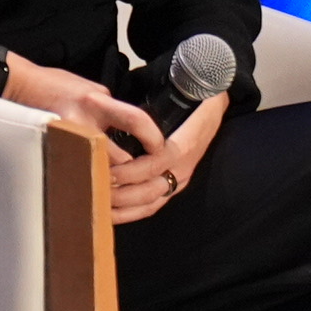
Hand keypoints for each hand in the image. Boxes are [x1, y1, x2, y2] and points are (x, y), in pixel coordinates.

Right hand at [0, 56, 203, 220]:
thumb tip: (132, 133)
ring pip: (97, 174)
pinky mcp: (55, 151)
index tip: (160, 148)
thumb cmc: (58, 85)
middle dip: (134, 174)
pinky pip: (78, 174)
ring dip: (113, 185)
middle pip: (118, 160)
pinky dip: (90, 184)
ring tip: (124, 191)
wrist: (21, 87)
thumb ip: (113, 111)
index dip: (152, 137)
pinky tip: (97, 189)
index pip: (135, 120)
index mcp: (97, 102)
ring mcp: (66, 140)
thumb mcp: (94, 90)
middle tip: (147, 180)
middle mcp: (83, 122)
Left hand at [102, 91, 225, 223]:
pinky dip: (132, 213)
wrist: (214, 106)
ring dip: (124, 208)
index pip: (155, 164)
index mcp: (184, 146)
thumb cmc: (195, 100)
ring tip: (99, 206)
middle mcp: (183, 167)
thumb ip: (152, 107)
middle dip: (121, 193)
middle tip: (96, 189)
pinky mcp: (176, 186)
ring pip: (150, 202)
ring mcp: (180, 179)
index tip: (107, 170)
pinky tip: (112, 214)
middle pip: (150, 189)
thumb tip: (108, 102)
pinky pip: (154, 205)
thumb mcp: (182, 96)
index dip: (130, 170)